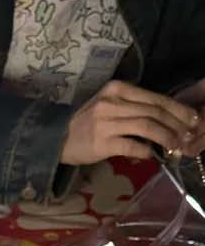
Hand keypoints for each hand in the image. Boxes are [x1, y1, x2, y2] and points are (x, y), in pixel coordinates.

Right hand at [61, 80, 202, 164]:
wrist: (55, 139)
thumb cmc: (86, 123)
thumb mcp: (110, 106)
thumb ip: (135, 107)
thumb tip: (168, 117)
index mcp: (117, 89)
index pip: (156, 98)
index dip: (178, 109)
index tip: (193, 119)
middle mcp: (111, 102)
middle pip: (155, 111)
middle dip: (178, 124)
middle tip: (189, 135)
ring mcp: (105, 122)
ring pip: (148, 127)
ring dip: (167, 138)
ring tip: (175, 146)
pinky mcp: (101, 142)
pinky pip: (133, 146)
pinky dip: (146, 152)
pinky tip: (151, 156)